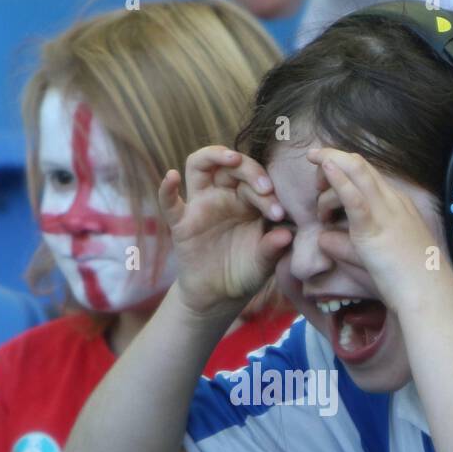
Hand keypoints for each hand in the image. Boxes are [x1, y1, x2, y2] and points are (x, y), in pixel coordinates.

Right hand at [157, 146, 292, 315]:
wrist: (220, 296)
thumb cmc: (246, 272)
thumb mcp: (263, 264)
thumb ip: (272, 249)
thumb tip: (285, 235)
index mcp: (248, 201)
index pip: (256, 182)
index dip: (268, 193)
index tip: (280, 214)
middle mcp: (224, 196)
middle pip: (232, 166)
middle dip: (251, 171)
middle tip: (266, 188)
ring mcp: (201, 205)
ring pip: (200, 166)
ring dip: (214, 155)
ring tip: (231, 158)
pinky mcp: (181, 223)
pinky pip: (170, 202)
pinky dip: (167, 189)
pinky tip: (171, 177)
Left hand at [306, 147, 451, 310]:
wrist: (428, 293)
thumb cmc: (405, 279)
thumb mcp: (371, 257)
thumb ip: (345, 246)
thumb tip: (323, 240)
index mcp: (396, 204)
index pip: (366, 174)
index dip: (342, 168)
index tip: (323, 178)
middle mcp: (391, 200)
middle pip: (359, 165)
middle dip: (331, 159)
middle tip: (314, 174)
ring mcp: (385, 211)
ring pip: (356, 172)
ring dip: (329, 172)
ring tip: (319, 202)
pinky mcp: (375, 228)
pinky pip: (355, 198)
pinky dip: (339, 180)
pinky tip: (326, 168)